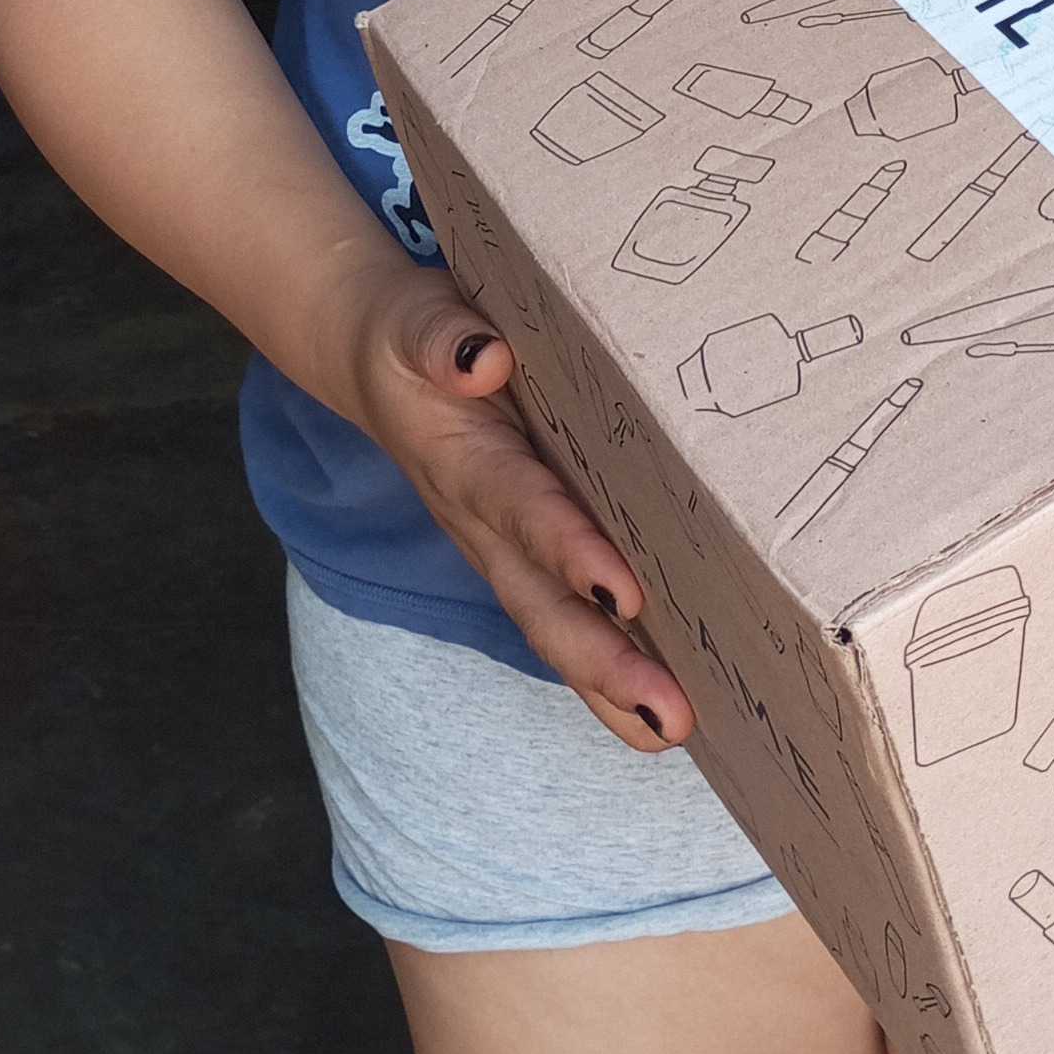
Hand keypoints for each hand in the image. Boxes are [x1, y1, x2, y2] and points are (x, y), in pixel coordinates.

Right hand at [345, 266, 694, 749]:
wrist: (381, 360)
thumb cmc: (418, 339)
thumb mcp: (421, 321)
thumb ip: (444, 337)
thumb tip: (481, 357)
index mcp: (468, 462)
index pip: (524, 510)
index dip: (569, 552)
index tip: (622, 592)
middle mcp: (486, 524)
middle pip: (542, 605)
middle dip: (603, 662)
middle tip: (667, 715)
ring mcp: (505, 549)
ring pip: (555, 628)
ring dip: (610, 686)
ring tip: (672, 732)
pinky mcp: (527, 555)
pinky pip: (569, 619)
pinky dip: (611, 674)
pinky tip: (665, 713)